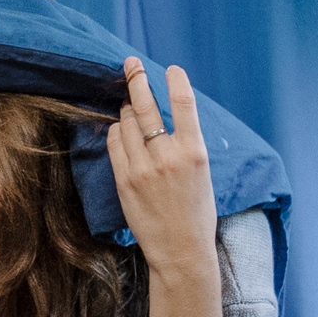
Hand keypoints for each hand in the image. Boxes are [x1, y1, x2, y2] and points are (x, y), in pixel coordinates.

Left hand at [106, 57, 224, 316]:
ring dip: (128, 110)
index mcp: (195, 152)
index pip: (184, 104)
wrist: (182, 251)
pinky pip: (114, 142)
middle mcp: (168, 155)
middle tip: (131, 64)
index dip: (176, 81)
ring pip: (127, 122)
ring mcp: (143, 167)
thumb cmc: (197, 213)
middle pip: (146, 105)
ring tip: (130, 106)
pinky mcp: (124, 179)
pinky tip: (120, 129)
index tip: (171, 69)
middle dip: (137, 79)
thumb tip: (168, 118)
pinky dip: (116, 131)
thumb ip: (186, 145)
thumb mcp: (202, 174)